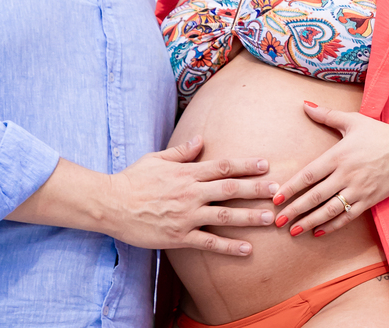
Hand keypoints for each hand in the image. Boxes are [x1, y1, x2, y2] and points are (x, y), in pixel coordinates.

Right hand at [106, 135, 278, 255]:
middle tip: (278, 190)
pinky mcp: (178, 236)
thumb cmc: (132, 179)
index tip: (265, 164)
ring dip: (249, 217)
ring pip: (224, 216)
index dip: (245, 165)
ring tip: (270, 218)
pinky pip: (208, 242)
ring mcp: (185, 216)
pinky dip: (229, 246)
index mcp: (186, 172)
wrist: (110, 204)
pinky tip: (247, 249)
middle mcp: (190, 193)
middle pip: (229, 189)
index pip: (222, 166)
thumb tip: (200, 139)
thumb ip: (181, 151)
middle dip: (256, 189)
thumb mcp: (156, 158)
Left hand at [271, 102, 388, 237]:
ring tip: (294, 231)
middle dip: (296, 210)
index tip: (276, 198)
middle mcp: (347, 175)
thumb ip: (327, 115)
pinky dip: (333, 226)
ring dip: (311, 222)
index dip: (292, 188)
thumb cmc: (379, 134)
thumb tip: (304, 104)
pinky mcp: (370, 200)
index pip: (310, 175)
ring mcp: (359, 190)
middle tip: (278, 221)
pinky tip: (319, 232)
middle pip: (316, 196)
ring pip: (330, 210)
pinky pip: (348, 217)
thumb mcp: (353, 120)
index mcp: (339, 155)